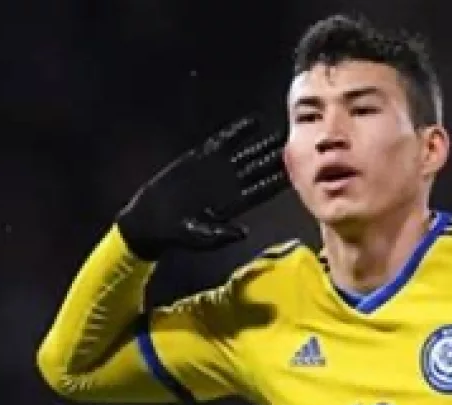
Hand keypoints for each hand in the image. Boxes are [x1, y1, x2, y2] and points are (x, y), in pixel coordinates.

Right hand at [115, 116, 288, 258]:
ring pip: (247, 154)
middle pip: (260, 169)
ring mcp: (218, 169)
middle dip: (278, 158)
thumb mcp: (198, 236)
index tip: (296, 172)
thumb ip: (220, 234)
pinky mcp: (202, 157)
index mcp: (234, 204)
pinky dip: (238, 131)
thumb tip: (242, 233)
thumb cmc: (177, 232)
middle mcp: (231, 185)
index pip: (262, 191)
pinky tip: (253, 121)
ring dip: (263, 144)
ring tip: (282, 132)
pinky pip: (224, 141)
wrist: (152, 218)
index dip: (278, 182)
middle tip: (299, 146)